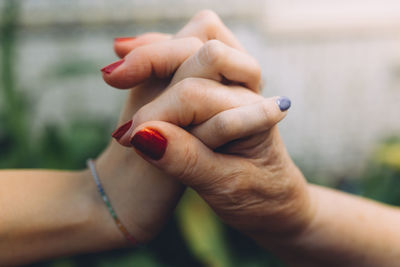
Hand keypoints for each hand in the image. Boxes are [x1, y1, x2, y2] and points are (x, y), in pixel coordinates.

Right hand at [95, 10, 259, 243]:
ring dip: (154, 52)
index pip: (194, 94)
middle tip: (114, 84)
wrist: (274, 203)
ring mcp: (231, 84)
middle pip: (195, 51)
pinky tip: (124, 55)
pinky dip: (155, 54)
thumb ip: (186, 160)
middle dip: (151, 65)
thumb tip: (142, 135)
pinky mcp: (216, 87)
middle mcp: (247, 89)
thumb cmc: (258, 198)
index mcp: (257, 111)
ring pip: (191, 42)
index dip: (156, 114)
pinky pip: (186, 55)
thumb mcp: (225, 187)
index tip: (126, 139)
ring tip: (117, 72)